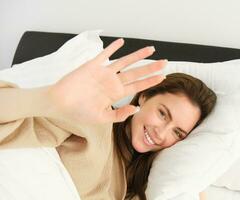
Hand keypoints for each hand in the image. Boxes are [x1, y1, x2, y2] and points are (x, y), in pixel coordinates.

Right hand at [47, 38, 166, 123]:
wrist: (60, 103)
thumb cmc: (79, 112)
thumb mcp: (101, 118)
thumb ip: (119, 114)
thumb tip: (136, 108)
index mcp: (116, 94)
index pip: (137, 86)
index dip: (150, 81)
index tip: (163, 76)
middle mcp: (113, 82)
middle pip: (136, 73)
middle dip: (151, 67)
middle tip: (165, 62)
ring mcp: (104, 73)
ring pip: (124, 61)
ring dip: (138, 55)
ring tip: (151, 49)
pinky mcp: (92, 65)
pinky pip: (104, 54)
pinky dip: (112, 47)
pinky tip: (121, 42)